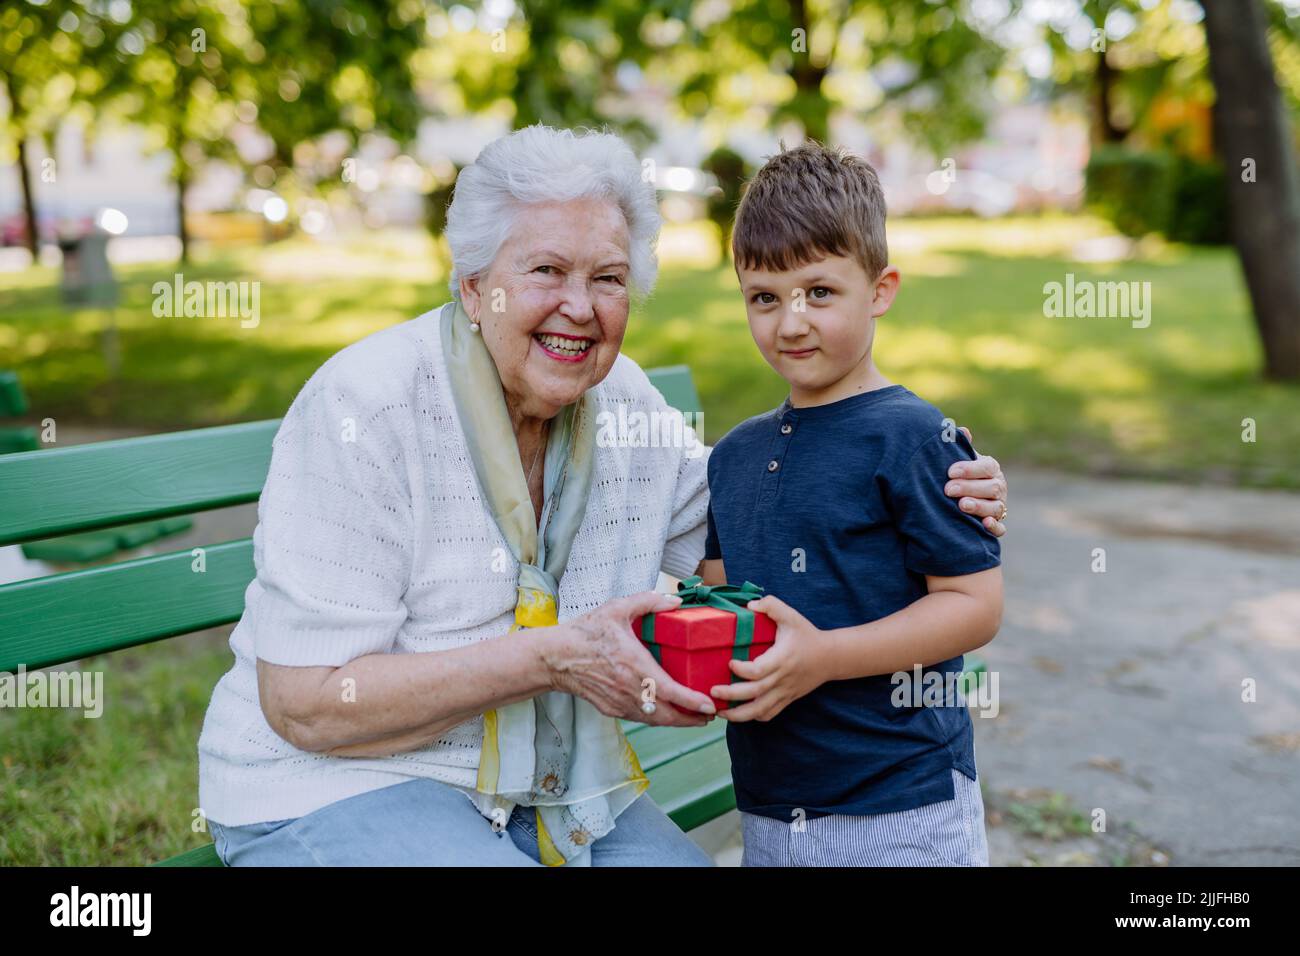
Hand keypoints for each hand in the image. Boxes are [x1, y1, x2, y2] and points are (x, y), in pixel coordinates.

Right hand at [543, 591, 716, 726]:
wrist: (555, 658)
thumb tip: (675, 601)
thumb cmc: (585, 633)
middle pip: (667, 715)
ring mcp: (619, 702)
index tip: (709, 706)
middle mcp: (629, 689)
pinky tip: (665, 712)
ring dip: (675, 721)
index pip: (670, 692)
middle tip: (709, 716)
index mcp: (634, 665)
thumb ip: (648, 602)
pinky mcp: (611, 709)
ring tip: (693, 717)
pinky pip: (640, 718)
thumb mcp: (617, 609)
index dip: (692, 702)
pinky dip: (656, 718)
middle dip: (691, 719)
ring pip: (654, 720)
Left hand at [711, 595, 826, 722]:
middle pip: (755, 693)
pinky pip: (769, 714)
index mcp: (782, 659)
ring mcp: (784, 692)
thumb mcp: (791, 616)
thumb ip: (771, 606)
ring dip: (739, 715)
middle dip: (731, 695)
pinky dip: (753, 717)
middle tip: (713, 691)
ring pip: (760, 711)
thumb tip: (749, 605)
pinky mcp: (786, 699)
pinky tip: (739, 714)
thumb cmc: (807, 635)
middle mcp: (782, 679)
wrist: (830, 657)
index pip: (758, 671)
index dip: (741, 670)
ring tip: (719, 712)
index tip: (730, 662)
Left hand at [946, 426, 1008, 537]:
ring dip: (979, 506)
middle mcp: (999, 487)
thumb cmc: (957, 475)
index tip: (950, 472)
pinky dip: (994, 527)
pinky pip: (1000, 528)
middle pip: (991, 488)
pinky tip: (984, 524)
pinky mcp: (997, 524)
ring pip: (995, 508)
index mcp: (991, 469)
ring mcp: (999, 506)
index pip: (987, 467)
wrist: (958, 497)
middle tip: (948, 489)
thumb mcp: (958, 459)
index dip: (970, 469)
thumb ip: (959, 446)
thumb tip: (961, 430)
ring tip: (961, 505)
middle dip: (970, 488)